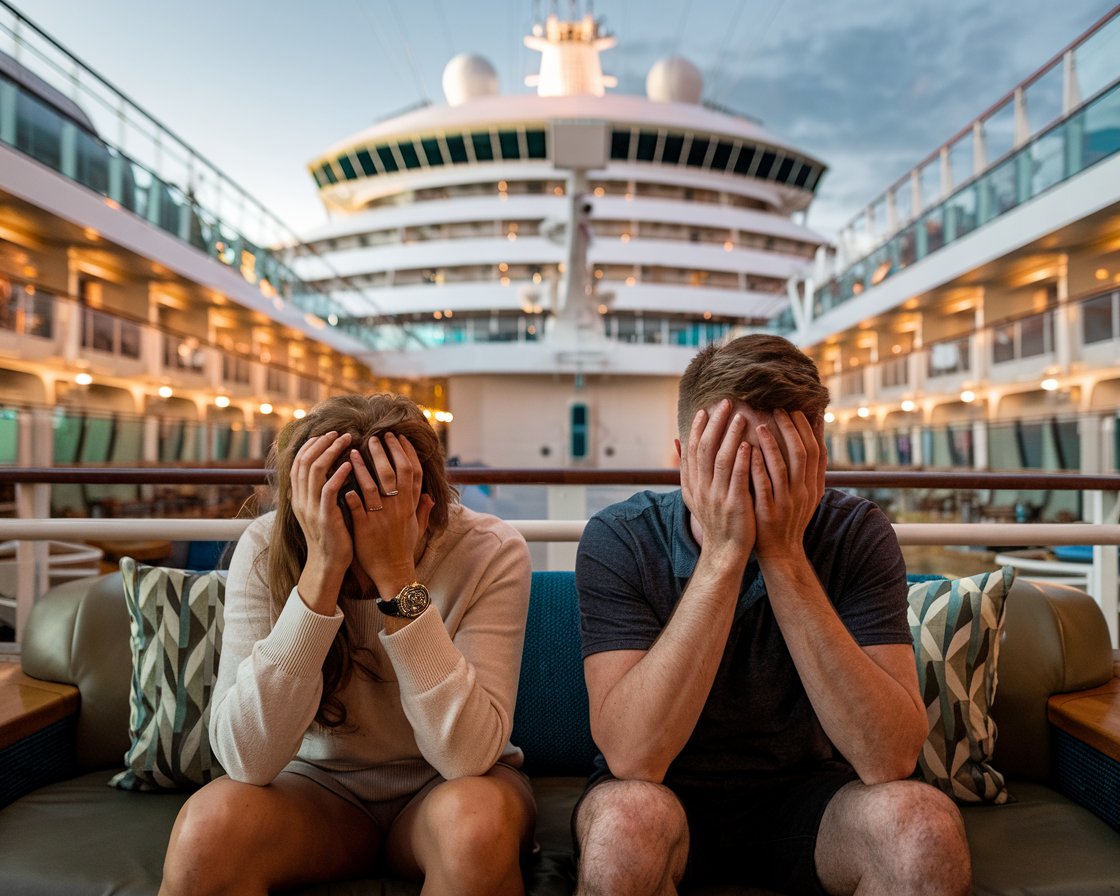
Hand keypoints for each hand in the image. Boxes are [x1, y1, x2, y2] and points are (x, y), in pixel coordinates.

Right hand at [289, 432, 354, 609]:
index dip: (310, 445)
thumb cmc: (332, 535)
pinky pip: (329, 490)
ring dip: (331, 451)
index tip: (326, 434)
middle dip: (321, 443)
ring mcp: (311, 508)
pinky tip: (349, 464)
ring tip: (346, 440)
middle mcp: (301, 499)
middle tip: (338, 432)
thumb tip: (330, 468)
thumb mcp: (321, 509)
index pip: (298, 462)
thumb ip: (321, 490)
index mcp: (299, 497)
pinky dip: (338, 473)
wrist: (328, 564)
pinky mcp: (324, 517)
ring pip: (315, 470)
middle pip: (305, 461)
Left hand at [344, 432, 433, 599]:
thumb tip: (430, 496)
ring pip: (372, 485)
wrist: (393, 572)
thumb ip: (422, 509)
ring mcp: (381, 517)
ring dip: (362, 466)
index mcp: (410, 504)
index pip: (413, 471)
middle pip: (394, 472)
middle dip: (385, 451)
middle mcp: (398, 507)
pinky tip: (342, 481)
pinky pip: (357, 507)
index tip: (399, 437)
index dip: (407, 452)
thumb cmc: (403, 548)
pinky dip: (350, 493)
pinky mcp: (365, 528)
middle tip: (375, 436)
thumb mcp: (417, 527)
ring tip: (352, 451)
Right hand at [679, 399, 755, 567]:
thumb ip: (688, 468)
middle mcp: (700, 488)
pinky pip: (736, 477)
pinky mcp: (733, 504)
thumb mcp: (695, 494)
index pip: (691, 450)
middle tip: (726, 403)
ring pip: (720, 459)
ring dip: (730, 435)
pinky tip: (748, 443)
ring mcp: (716, 496)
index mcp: (691, 484)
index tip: (705, 410)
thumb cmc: (716, 519)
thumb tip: (677, 441)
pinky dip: (740, 459)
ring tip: (740, 416)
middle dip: (715, 424)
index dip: (696, 429)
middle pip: (705, 449)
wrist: (725, 550)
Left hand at [750, 409, 823, 560]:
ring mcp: (786, 502)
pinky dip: (756, 466)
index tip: (800, 408)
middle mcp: (803, 492)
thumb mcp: (807, 493)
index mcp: (814, 486)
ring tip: (760, 423)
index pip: (817, 451)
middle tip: (778, 408)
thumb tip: (814, 435)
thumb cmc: (790, 515)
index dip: (810, 428)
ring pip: (782, 467)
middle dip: (791, 429)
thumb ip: (810, 468)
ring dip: (772, 443)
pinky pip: (763, 485)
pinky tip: (748, 450)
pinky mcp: (768, 511)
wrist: (781, 551)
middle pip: (802, 454)